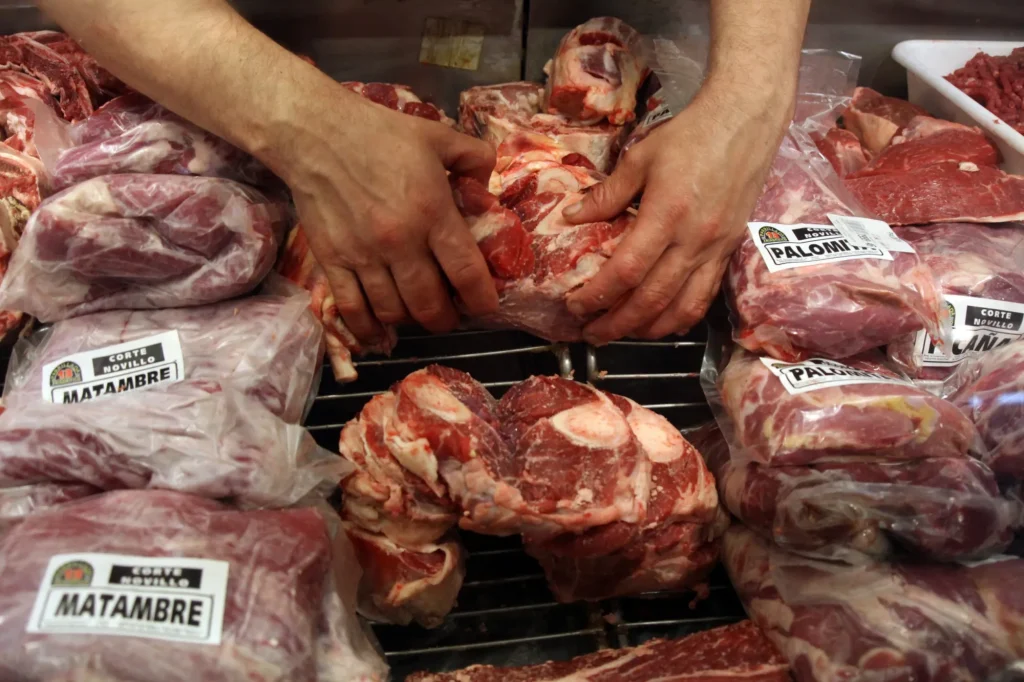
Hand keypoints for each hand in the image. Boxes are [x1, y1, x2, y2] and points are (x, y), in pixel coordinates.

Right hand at [282, 88, 498, 343]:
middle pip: (430, 304)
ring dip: (412, 321)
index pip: (466, 272)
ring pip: (394, 312)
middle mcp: (400, 242)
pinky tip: (380, 334)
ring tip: (419, 313)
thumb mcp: (437, 136)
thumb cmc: (380, 133)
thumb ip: (473, 157)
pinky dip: (368, 329)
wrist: (315, 133)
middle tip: (452, 312)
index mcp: (432, 212)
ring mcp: (364, 255)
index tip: (485, 305)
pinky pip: (352, 310)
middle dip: (447, 318)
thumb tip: (490, 182)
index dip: (481, 299)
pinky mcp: (332, 261)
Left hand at [563, 82, 791, 343]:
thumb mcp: (640, 157)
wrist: (746, 119)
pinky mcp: (730, 249)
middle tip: (593, 334)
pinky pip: (706, 294)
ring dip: (650, 328)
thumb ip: (607, 194)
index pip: (626, 272)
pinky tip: (666, 322)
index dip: (598, 296)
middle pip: (652, 299)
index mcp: (666, 215)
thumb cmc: (691, 134)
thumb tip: (573, 218)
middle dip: (618, 324)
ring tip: (625, 333)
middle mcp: (694, 240)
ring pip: (683, 307)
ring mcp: (716, 248)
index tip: (576, 306)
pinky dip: (683, 316)